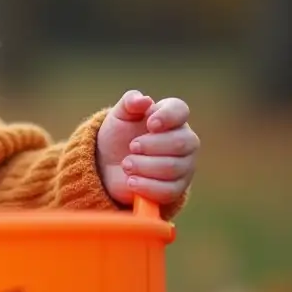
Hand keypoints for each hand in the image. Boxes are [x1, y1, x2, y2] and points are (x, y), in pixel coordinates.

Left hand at [96, 90, 198, 207]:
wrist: (107, 165)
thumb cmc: (119, 136)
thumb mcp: (119, 116)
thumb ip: (129, 103)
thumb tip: (143, 100)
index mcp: (172, 117)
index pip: (180, 110)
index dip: (167, 117)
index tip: (149, 124)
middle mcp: (184, 140)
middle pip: (182, 142)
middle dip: (151, 146)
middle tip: (131, 147)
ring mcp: (184, 166)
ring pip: (174, 167)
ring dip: (144, 166)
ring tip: (126, 165)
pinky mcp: (176, 189)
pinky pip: (169, 190)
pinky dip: (146, 186)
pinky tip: (131, 181)